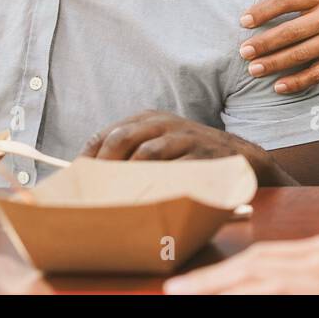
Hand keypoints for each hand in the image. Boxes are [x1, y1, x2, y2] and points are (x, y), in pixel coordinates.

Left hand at [77, 110, 290, 184]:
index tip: (76, 179)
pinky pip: (173, 170)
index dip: (89, 156)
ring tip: (116, 197)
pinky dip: (156, 185)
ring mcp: (184, 138)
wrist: (242, 158)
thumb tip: (91, 174)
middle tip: (94, 191)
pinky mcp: (202, 156)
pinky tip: (147, 198)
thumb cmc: (192, 155)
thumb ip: (133, 152)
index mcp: (150, 119)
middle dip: (104, 165)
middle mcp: (165, 124)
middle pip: (122, 138)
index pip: (107, 133)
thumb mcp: (163, 144)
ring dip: (127, 178)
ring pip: (145, 154)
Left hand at [163, 234, 318, 294]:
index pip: (261, 255)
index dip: (223, 270)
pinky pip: (276, 295)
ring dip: (220, 291)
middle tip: (176, 291)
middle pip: (254, 263)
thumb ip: (296, 281)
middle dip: (211, 280)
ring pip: (259, 281)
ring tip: (188, 298)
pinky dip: (248, 299)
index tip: (193, 282)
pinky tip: (225, 305)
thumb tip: (247, 286)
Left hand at [239, 0, 318, 93]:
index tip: (243, 21)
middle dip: (266, 43)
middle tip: (243, 51)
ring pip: (302, 54)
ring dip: (276, 64)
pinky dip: (298, 82)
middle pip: (293, 32)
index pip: (288, 1)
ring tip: (252, 69)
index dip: (264, 11)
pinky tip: (277, 87)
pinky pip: (317, 74)